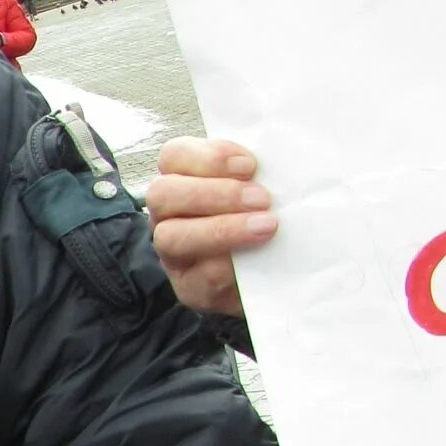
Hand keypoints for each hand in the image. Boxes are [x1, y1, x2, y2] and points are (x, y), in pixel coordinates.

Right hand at [143, 137, 274, 318]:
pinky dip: (229, 266)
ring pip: (169, 237)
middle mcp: (168, 215)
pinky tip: (259, 257)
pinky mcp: (189, 288)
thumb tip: (282, 159)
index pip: (173, 156)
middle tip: (261, 199)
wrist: (278, 273)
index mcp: (182, 180)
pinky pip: (197, 277)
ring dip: (220, 229)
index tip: (250, 165)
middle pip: (162, 194)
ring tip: (265, 227)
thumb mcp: (262, 185)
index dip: (209, 157)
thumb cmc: (266, 216)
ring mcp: (173, 254)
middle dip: (213, 193)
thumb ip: (261, 171)